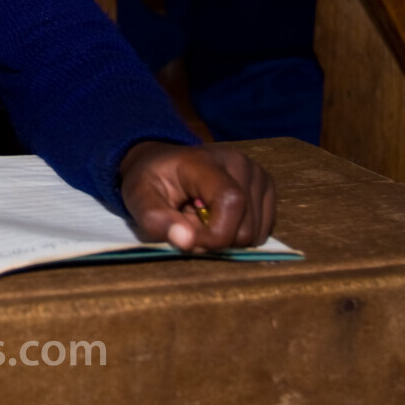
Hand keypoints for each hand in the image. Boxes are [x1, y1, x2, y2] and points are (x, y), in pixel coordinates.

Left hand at [118, 141, 274, 251]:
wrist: (162, 163)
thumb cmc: (149, 181)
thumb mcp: (138, 199)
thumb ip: (156, 221)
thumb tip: (186, 242)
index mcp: (207, 161)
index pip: (232, 203)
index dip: (215, 235)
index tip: (189, 241)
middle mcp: (240, 163)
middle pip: (245, 228)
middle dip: (215, 239)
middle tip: (189, 223)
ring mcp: (258, 174)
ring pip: (255, 234)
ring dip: (226, 237)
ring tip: (202, 217)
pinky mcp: (266, 188)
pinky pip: (262, 231)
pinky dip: (238, 233)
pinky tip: (218, 216)